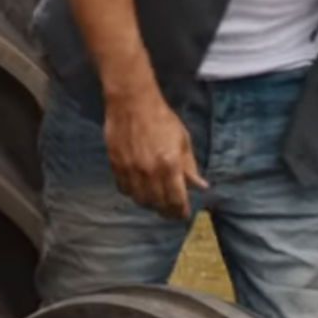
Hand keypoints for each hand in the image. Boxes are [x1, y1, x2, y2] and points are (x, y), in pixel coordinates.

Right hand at [103, 88, 207, 218]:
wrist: (132, 102)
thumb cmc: (162, 119)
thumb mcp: (183, 140)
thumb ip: (190, 166)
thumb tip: (200, 186)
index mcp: (170, 165)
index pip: (177, 200)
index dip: (181, 212)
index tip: (184, 215)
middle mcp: (150, 172)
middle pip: (158, 204)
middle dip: (167, 212)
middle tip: (171, 212)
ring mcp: (131, 170)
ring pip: (140, 200)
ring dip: (150, 204)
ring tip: (157, 202)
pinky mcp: (116, 166)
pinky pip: (124, 189)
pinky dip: (133, 194)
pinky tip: (140, 190)